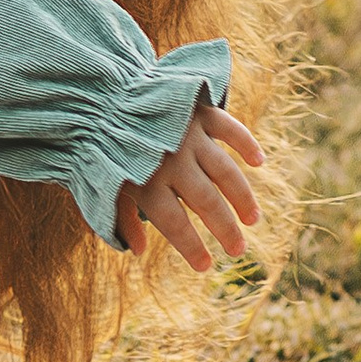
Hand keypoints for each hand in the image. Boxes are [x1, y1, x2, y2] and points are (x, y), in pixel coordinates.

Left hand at [118, 97, 266, 269]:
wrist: (102, 94)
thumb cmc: (104, 147)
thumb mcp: (103, 184)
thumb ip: (120, 218)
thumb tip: (137, 251)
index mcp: (145, 182)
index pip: (174, 223)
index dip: (192, 247)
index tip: (206, 266)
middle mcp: (170, 160)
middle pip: (206, 201)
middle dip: (225, 229)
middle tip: (238, 250)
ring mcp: (187, 135)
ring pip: (224, 171)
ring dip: (242, 197)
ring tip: (253, 219)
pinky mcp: (198, 111)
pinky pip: (229, 128)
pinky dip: (246, 143)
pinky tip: (258, 162)